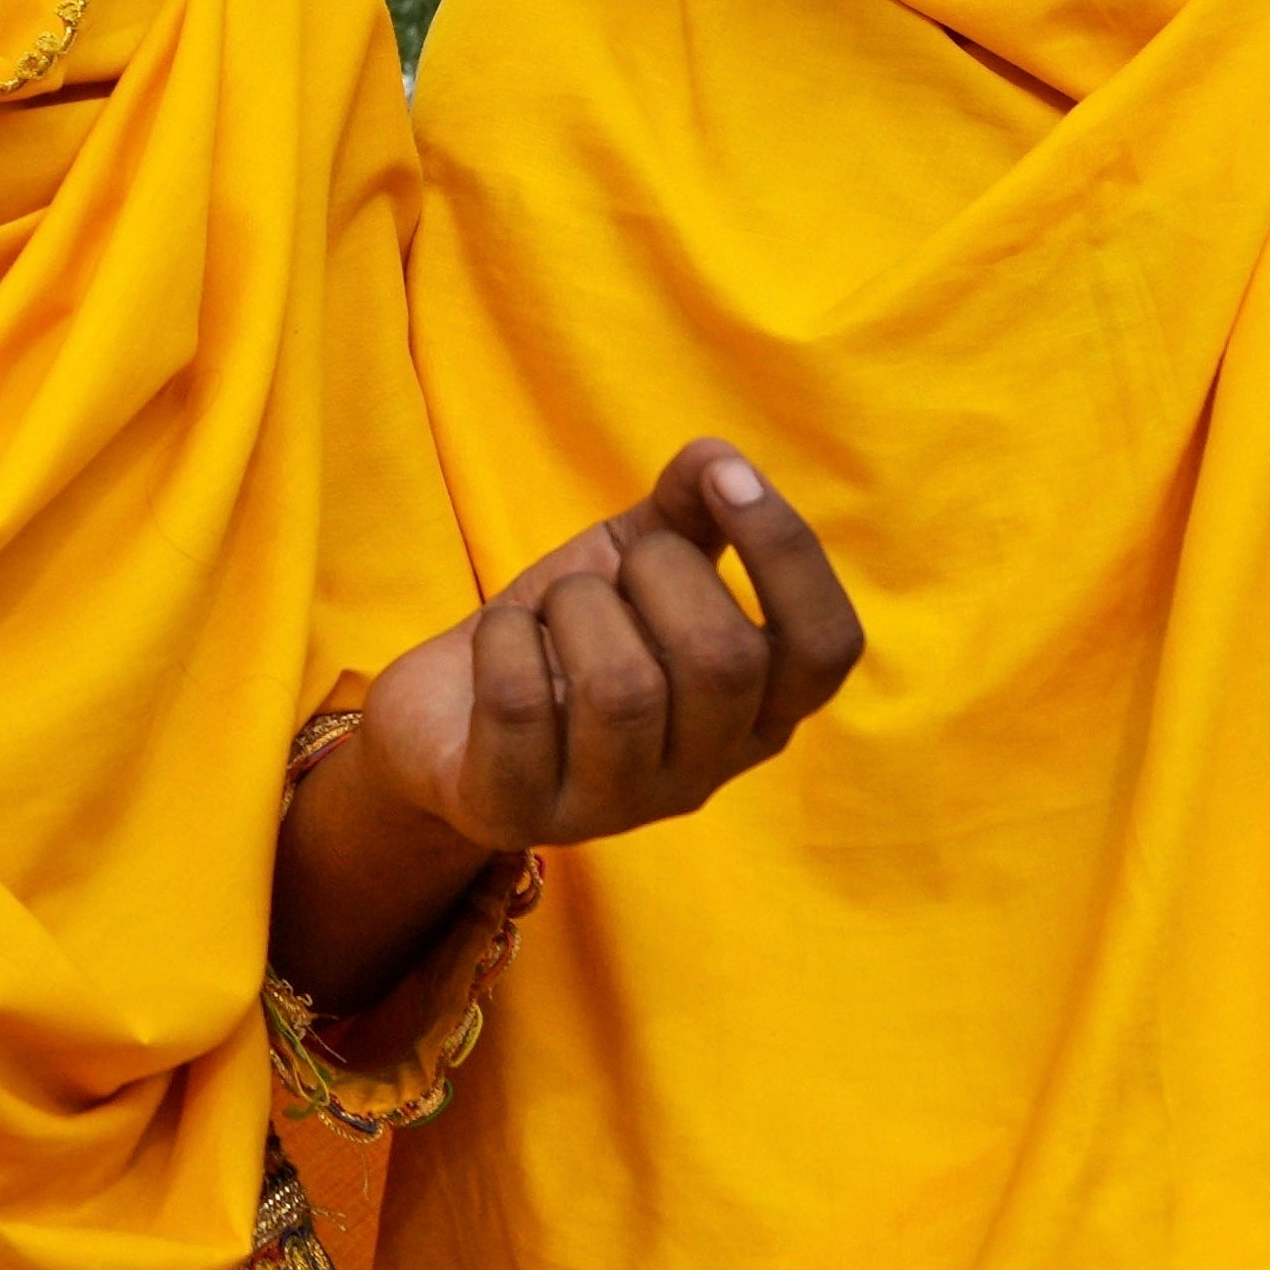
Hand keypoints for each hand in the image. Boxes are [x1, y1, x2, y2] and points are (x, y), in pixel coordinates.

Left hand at [357, 443, 861, 857]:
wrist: (444, 714)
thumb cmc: (563, 638)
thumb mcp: (632, 565)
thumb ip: (688, 510)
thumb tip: (718, 457)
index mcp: (758, 713)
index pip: (825, 649)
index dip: (788, 553)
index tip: (728, 480)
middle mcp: (702, 774)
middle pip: (724, 662)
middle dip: (659, 574)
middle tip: (616, 569)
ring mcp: (612, 807)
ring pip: (622, 688)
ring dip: (576, 606)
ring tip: (554, 610)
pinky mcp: (518, 812)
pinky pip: (522, 704)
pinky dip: (503, 639)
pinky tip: (500, 638)